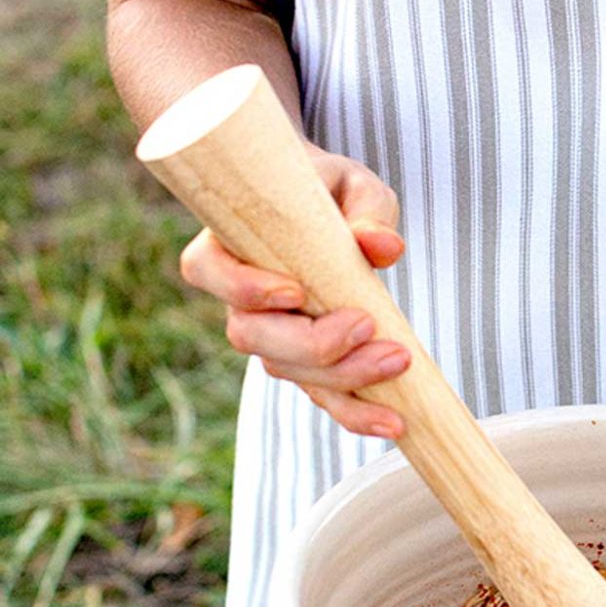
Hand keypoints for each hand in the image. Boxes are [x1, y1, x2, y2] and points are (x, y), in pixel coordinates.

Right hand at [179, 143, 410, 438]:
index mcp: (228, 244)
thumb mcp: (351, 185)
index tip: (295, 291)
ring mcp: (271, 336)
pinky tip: (394, 422)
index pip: (208, 271)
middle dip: (311, 343)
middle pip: (253, 337)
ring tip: (397, 361)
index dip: (244, 289)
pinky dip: (357, 413)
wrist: (325, 209)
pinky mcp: (306, 364)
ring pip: (287, 371)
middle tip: (367, 326)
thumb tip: (382, 246)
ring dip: (343, 378)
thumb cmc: (327, 190)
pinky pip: (321, 397)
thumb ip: (367, 210)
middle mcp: (239, 299)